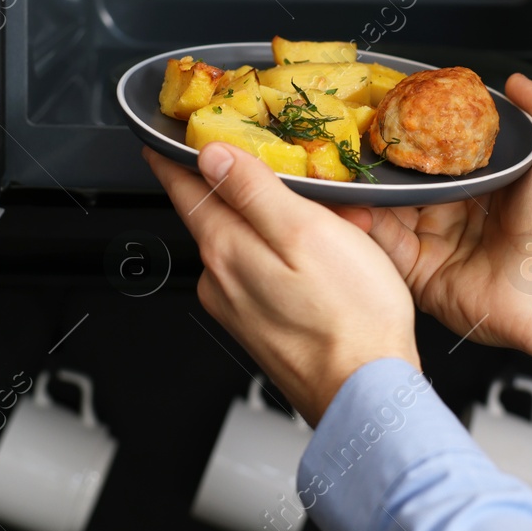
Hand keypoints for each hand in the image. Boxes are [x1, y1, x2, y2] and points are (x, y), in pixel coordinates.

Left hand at [144, 142, 419, 424]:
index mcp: (225, 249)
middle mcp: (219, 279)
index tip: (164, 137)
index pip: (183, 188)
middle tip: (296, 171)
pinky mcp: (260, 326)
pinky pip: (264, 271)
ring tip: (335, 222)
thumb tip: (211, 156)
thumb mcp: (306, 231)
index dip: (174, 156)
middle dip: (251, 186)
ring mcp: (237, 306)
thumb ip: (254, 190)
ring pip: (248, 242)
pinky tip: (329, 260)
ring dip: (280, 223)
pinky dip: (290, 254)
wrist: (367, 393)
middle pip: (218, 212)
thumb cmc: (349, 317)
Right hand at [335, 74, 531, 395]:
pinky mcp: (423, 274)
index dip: (415, 130)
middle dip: (380, 158)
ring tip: (342, 164)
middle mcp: (463, 212)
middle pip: (408, 179)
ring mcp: (440, 243)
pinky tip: (351, 201)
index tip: (389, 108)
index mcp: (492, 183)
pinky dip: (362, 224)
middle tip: (353, 134)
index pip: (441, 151)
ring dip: (364, 187)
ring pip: (387, 208)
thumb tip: (516, 83)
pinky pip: (384, 245)